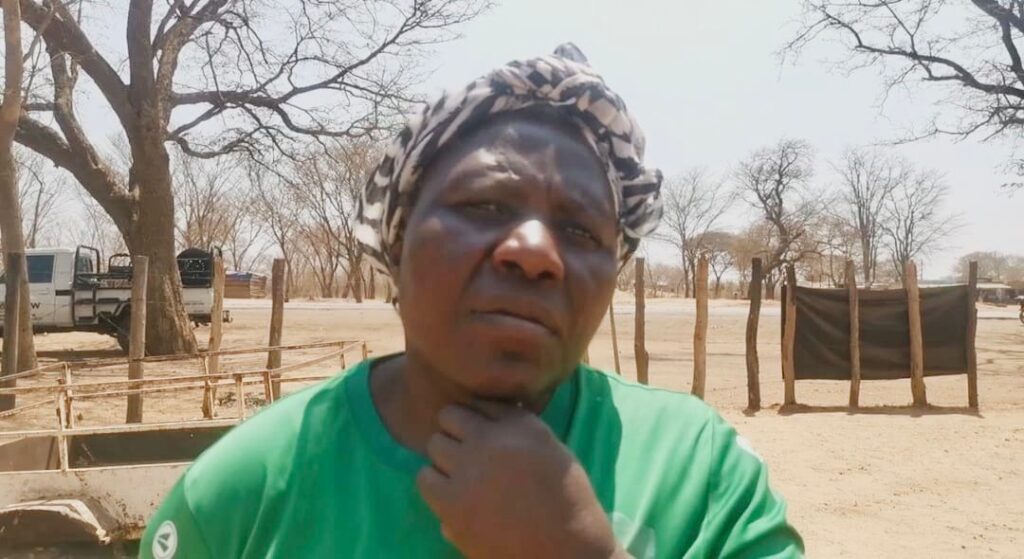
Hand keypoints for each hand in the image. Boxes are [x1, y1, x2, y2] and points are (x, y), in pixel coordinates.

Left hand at [416, 401, 625, 558]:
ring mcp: (467, 469)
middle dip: (456, 433)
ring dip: (445, 458)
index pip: (481, 402)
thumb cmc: (566, 502)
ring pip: (434, 445)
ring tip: (459, 476)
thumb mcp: (552, 450)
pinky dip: (435, 486)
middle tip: (467, 455)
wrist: (564, 550)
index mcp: (521, 424)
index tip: (482, 434)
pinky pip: (424, 479)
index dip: (478, 419)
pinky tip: (452, 498)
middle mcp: (490, 440)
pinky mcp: (451, 501)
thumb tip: (485, 419)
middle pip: (449, 416)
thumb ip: (519, 430)